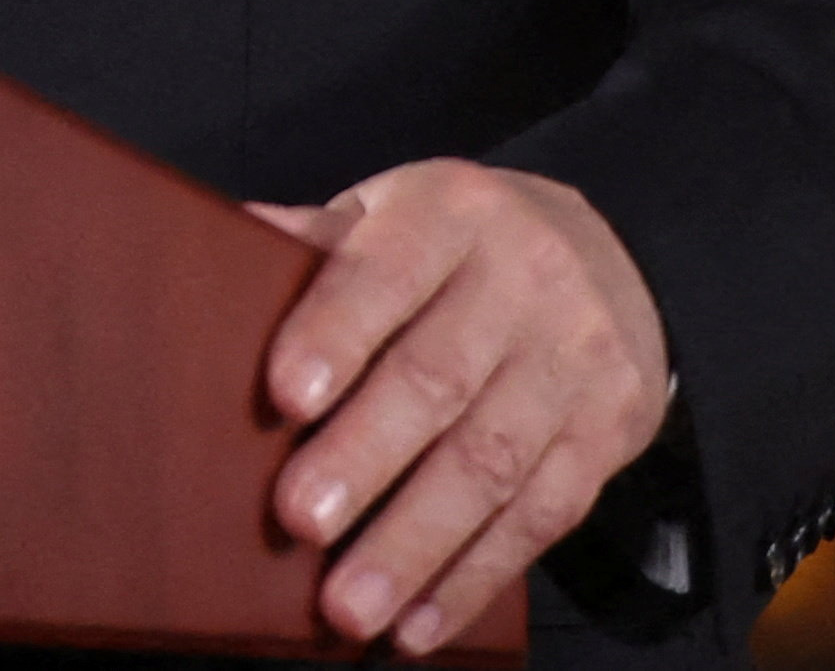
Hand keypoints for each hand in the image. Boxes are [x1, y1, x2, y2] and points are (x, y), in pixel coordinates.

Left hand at [253, 160, 671, 653]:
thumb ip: (318, 243)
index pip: (387, 271)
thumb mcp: (396, 214)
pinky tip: (419, 621)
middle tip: (300, 519)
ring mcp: (575, 359)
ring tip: (350, 604)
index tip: (285, 396)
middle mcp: (525, 279)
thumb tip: (221, 249)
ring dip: (415, 544)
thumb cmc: (463, 249)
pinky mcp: (609, 432)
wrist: (613, 259)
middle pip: (439, 376)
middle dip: (365, 455)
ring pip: (491, 461)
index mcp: (453, 213)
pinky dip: (474, 576)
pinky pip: (542, 515)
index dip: (336, 333)